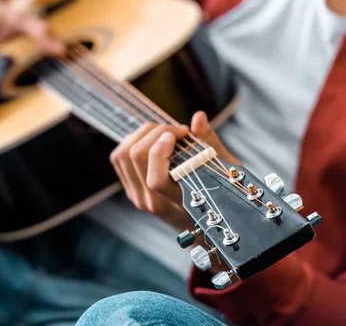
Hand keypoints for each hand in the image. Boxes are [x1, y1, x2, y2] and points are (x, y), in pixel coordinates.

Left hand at [110, 111, 239, 229]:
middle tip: (177, 130)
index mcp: (179, 204)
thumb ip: (211, 144)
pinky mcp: (131, 191)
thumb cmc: (220, 198)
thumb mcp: (226, 174)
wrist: (203, 228)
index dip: (160, 151)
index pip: (156, 180)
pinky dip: (133, 141)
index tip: (179, 134)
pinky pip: (119, 159)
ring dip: (143, 134)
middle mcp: (153, 203)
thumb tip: (198, 117)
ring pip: (123, 154)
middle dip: (156, 131)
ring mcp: (138, 198)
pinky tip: (153, 140)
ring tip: (165, 132)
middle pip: (136, 157)